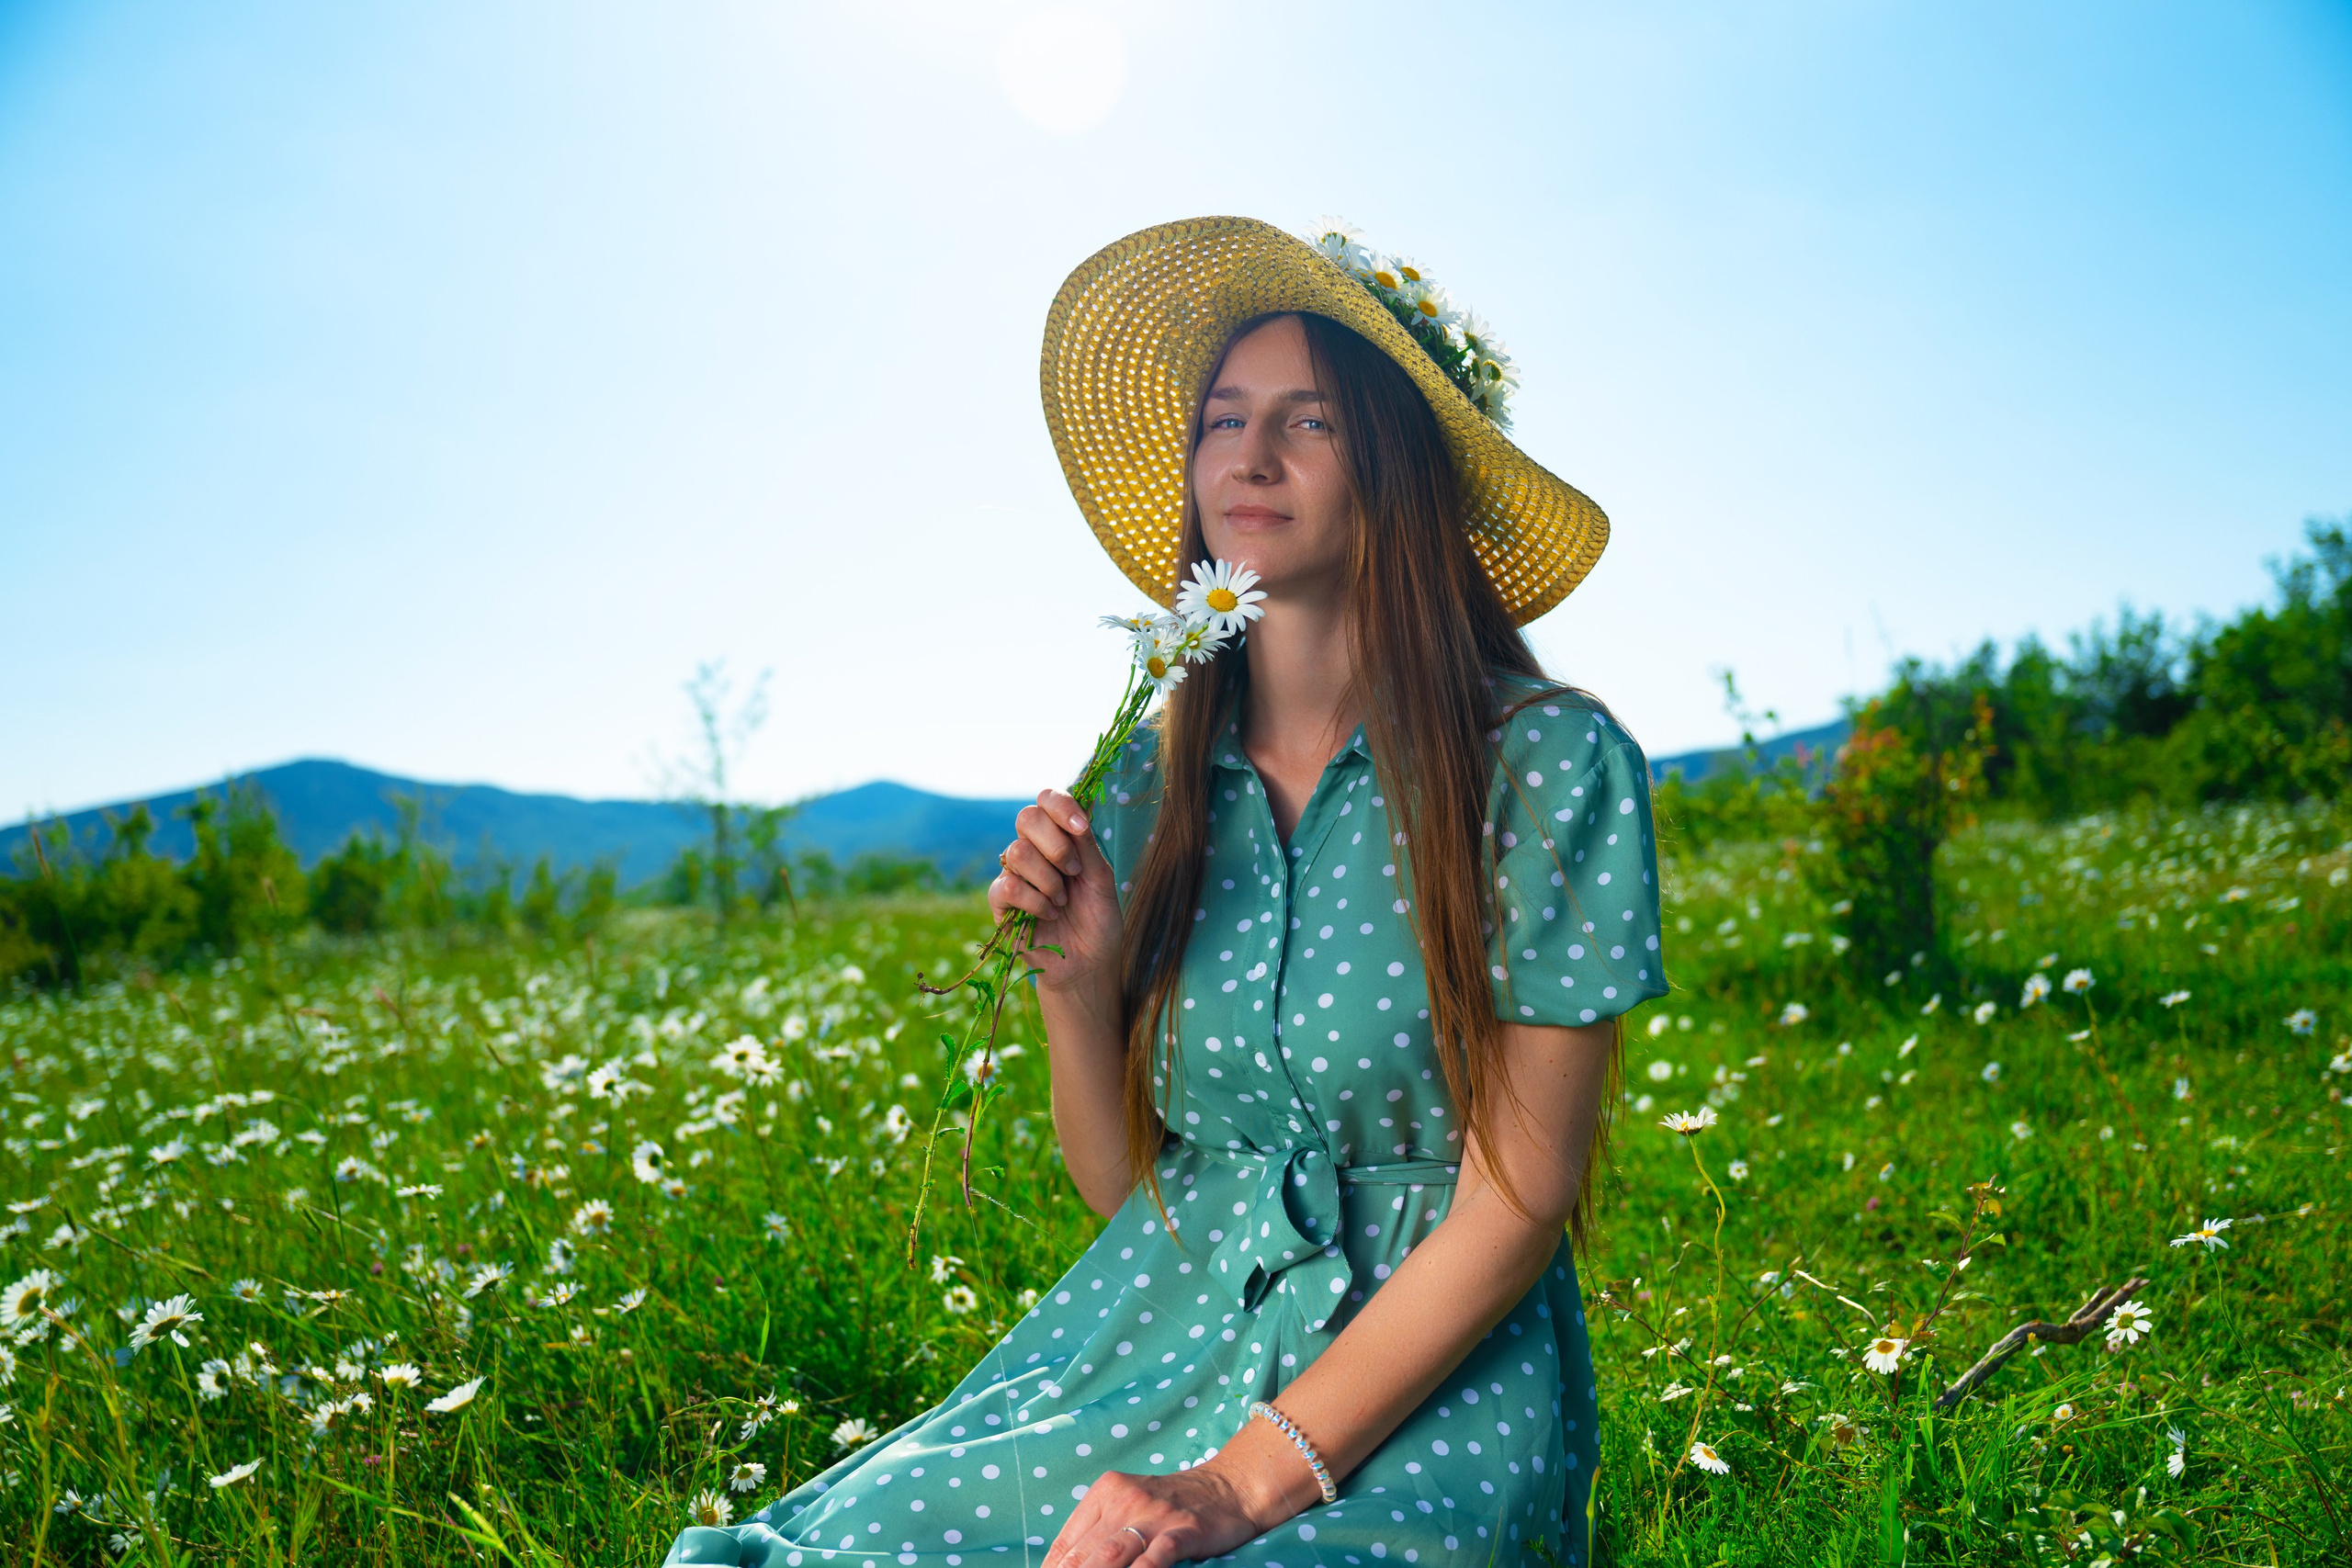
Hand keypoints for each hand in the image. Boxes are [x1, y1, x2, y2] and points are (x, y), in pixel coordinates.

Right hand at [988, 789, 1122, 997]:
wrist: (1088, 963)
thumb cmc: (1097, 920)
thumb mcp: (1102, 880)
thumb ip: (1087, 847)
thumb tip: (1076, 815)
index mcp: (1059, 837)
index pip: (1047, 800)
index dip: (1061, 806)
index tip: (1081, 828)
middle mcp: (1034, 849)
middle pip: (1026, 817)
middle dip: (1056, 845)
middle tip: (1074, 872)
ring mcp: (1015, 874)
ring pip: (1018, 852)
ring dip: (1048, 880)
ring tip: (1062, 902)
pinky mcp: (1001, 902)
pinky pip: (1008, 887)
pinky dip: (1035, 901)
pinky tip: (1049, 914)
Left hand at [1041, 1460, 1297, 1567]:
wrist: (1226, 1488)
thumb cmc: (1171, 1503)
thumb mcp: (1128, 1505)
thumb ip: (1098, 1532)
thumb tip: (1063, 1564)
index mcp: (1106, 1491)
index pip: (1067, 1542)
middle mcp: (1126, 1500)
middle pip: (1086, 1552)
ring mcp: (1156, 1515)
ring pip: (1114, 1554)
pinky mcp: (1184, 1530)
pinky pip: (1159, 1554)